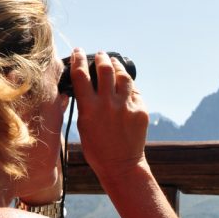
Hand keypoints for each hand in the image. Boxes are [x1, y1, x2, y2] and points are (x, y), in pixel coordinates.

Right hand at [71, 49, 148, 178]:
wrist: (121, 165)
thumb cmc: (97, 149)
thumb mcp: (83, 125)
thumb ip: (85, 105)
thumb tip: (85, 87)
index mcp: (89, 108)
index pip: (81, 75)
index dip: (78, 60)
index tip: (78, 52)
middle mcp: (108, 104)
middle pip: (105, 69)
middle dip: (101, 58)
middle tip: (100, 55)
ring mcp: (126, 107)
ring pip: (123, 77)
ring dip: (117, 66)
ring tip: (113, 63)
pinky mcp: (141, 110)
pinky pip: (134, 92)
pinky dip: (128, 86)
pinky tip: (125, 85)